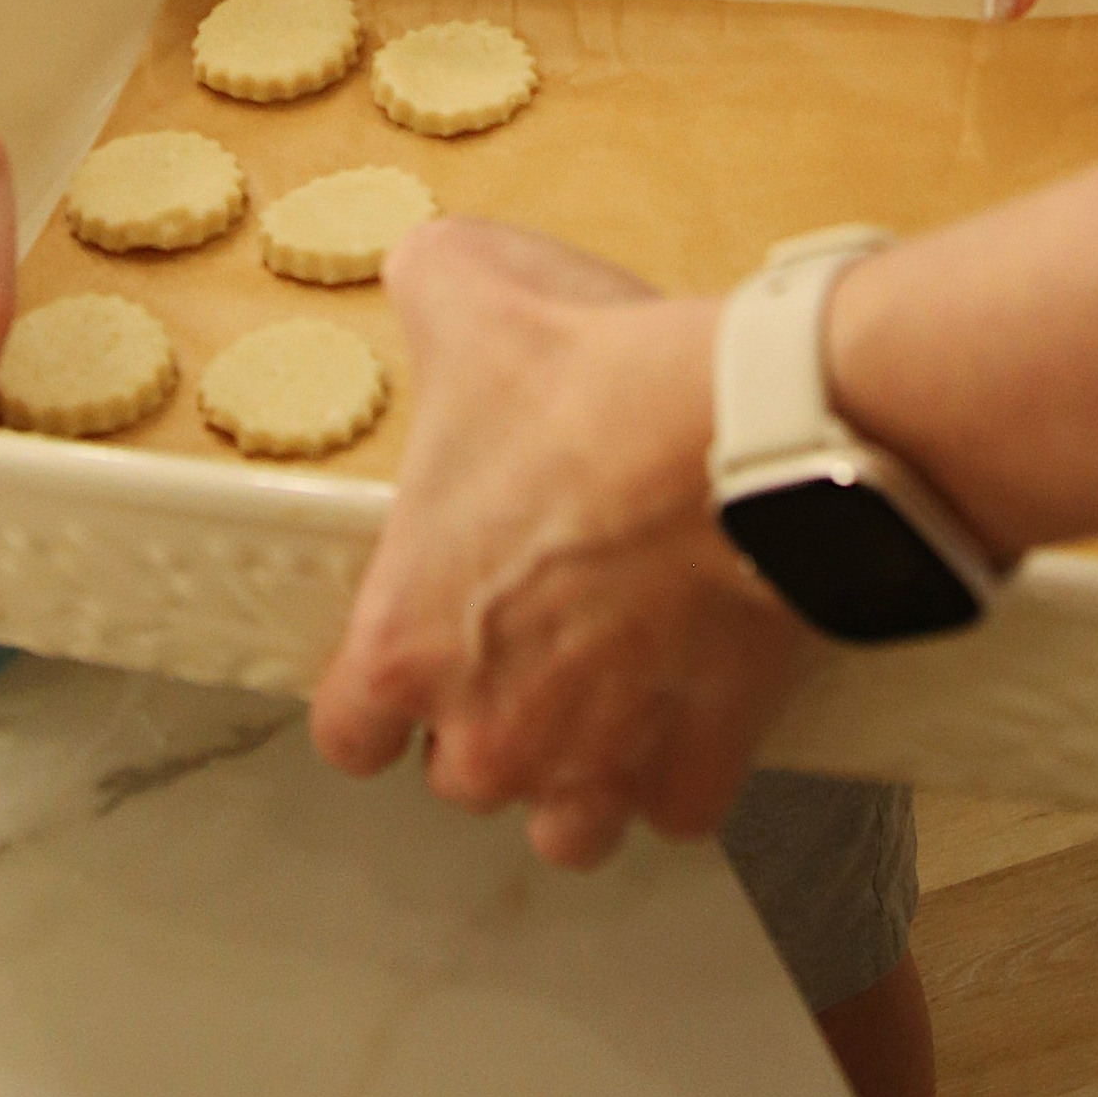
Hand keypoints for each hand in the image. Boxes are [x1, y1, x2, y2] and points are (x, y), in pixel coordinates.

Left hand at [311, 219, 813, 866]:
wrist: (750, 435)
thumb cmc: (597, 386)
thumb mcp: (470, 293)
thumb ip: (424, 286)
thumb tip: (419, 268)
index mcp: (408, 644)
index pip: (347, 736)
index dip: (379, 696)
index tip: (421, 645)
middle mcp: (491, 733)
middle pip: (463, 779)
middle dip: (492, 723)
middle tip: (534, 640)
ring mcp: (601, 762)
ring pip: (569, 827)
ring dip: (580, 774)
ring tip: (607, 694)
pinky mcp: (704, 762)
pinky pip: (679, 807)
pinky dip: (684, 767)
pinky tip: (692, 697)